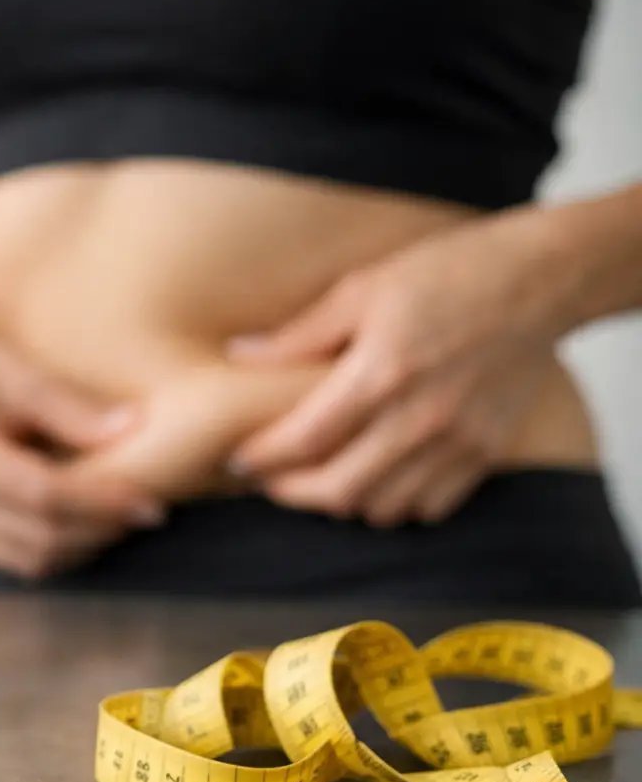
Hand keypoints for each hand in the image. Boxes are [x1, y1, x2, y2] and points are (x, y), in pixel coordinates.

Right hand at [0, 335, 163, 577]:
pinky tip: (87, 522)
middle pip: (38, 536)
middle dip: (100, 530)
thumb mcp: (16, 370)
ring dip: (83, 546)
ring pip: (29, 559)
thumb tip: (132, 429)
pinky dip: (58, 548)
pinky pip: (15, 559)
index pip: (42, 494)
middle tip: (149, 512)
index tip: (149, 499)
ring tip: (122, 517)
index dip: (100, 502)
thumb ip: (70, 406)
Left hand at [228, 210, 569, 526]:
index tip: (240, 460)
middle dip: (292, 493)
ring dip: (342, 500)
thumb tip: (241, 354)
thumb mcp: (362, 289)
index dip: (264, 458)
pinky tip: (377, 477)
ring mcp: (458, 440)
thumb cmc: (448, 274)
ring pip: (382, 507)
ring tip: (319, 478)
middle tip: (270, 481)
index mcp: (382, 372)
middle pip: (339, 489)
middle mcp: (421, 416)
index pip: (305, 439)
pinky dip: (395, 503)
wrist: (542, 280)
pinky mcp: (487, 452)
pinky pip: (429, 507)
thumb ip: (300, 334)